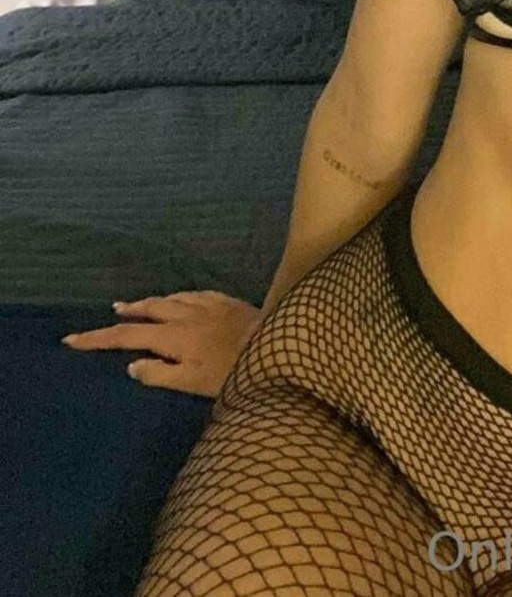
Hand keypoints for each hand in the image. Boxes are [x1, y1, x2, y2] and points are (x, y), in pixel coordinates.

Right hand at [61, 290, 262, 396]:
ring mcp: (206, 303)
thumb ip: (159, 374)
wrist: (275, 344)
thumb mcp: (192, 383)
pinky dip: (178, 297)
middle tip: (111, 312)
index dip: (97, 338)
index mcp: (172, 336)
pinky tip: (182, 299)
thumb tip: (131, 364)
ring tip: (138, 304)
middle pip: (148, 308)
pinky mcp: (225, 300)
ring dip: (150, 301)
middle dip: (126, 312)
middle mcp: (185, 314)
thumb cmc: (232, 371)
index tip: (71, 339)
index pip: (126, 335)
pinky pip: (194, 294)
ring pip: (170, 298)